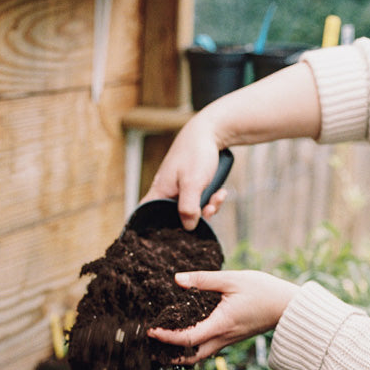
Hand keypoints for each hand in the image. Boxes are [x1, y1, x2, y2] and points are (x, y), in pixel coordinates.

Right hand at [141, 114, 227, 230]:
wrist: (212, 131)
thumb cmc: (196, 153)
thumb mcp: (193, 183)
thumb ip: (188, 207)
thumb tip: (188, 227)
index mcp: (159, 192)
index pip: (147, 215)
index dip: (154, 229)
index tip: (167, 238)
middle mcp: (167, 192)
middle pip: (176, 218)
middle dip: (196, 219)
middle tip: (209, 210)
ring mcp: (180, 190)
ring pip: (193, 211)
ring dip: (208, 208)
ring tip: (218, 196)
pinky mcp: (193, 187)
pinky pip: (201, 201)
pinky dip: (212, 199)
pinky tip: (222, 191)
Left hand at [147, 270, 298, 363]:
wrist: (289, 306)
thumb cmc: (264, 291)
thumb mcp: (232, 280)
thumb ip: (203, 280)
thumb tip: (178, 279)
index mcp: (221, 324)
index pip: (187, 338)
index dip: (167, 337)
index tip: (152, 331)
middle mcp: (224, 337)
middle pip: (192, 357)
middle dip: (171, 355)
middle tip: (154, 347)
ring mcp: (230, 339)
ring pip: (201, 354)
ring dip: (182, 353)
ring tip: (166, 344)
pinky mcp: (234, 336)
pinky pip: (210, 347)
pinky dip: (195, 346)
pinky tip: (189, 334)